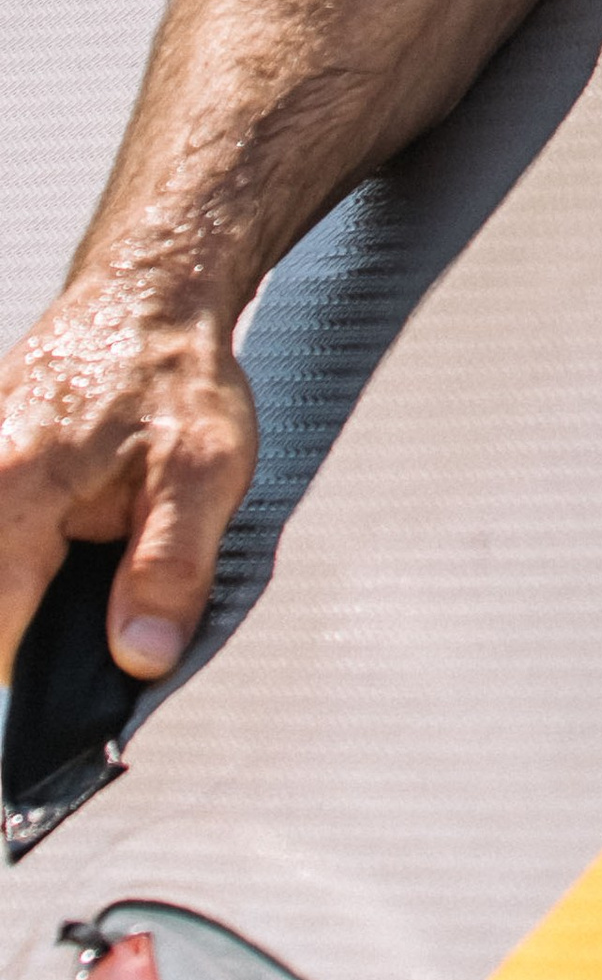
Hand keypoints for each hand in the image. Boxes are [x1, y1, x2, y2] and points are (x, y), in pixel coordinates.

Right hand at [0, 279, 258, 684]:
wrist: (147, 293)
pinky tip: (61, 540)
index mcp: (14, 491)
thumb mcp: (205, 471)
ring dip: (20, 591)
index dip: (33, 675)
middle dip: (23, 629)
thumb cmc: (177, 377)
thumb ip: (169, 569)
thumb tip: (137, 660)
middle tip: (86, 615)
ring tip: (78, 570)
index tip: (74, 685)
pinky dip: (19, 555)